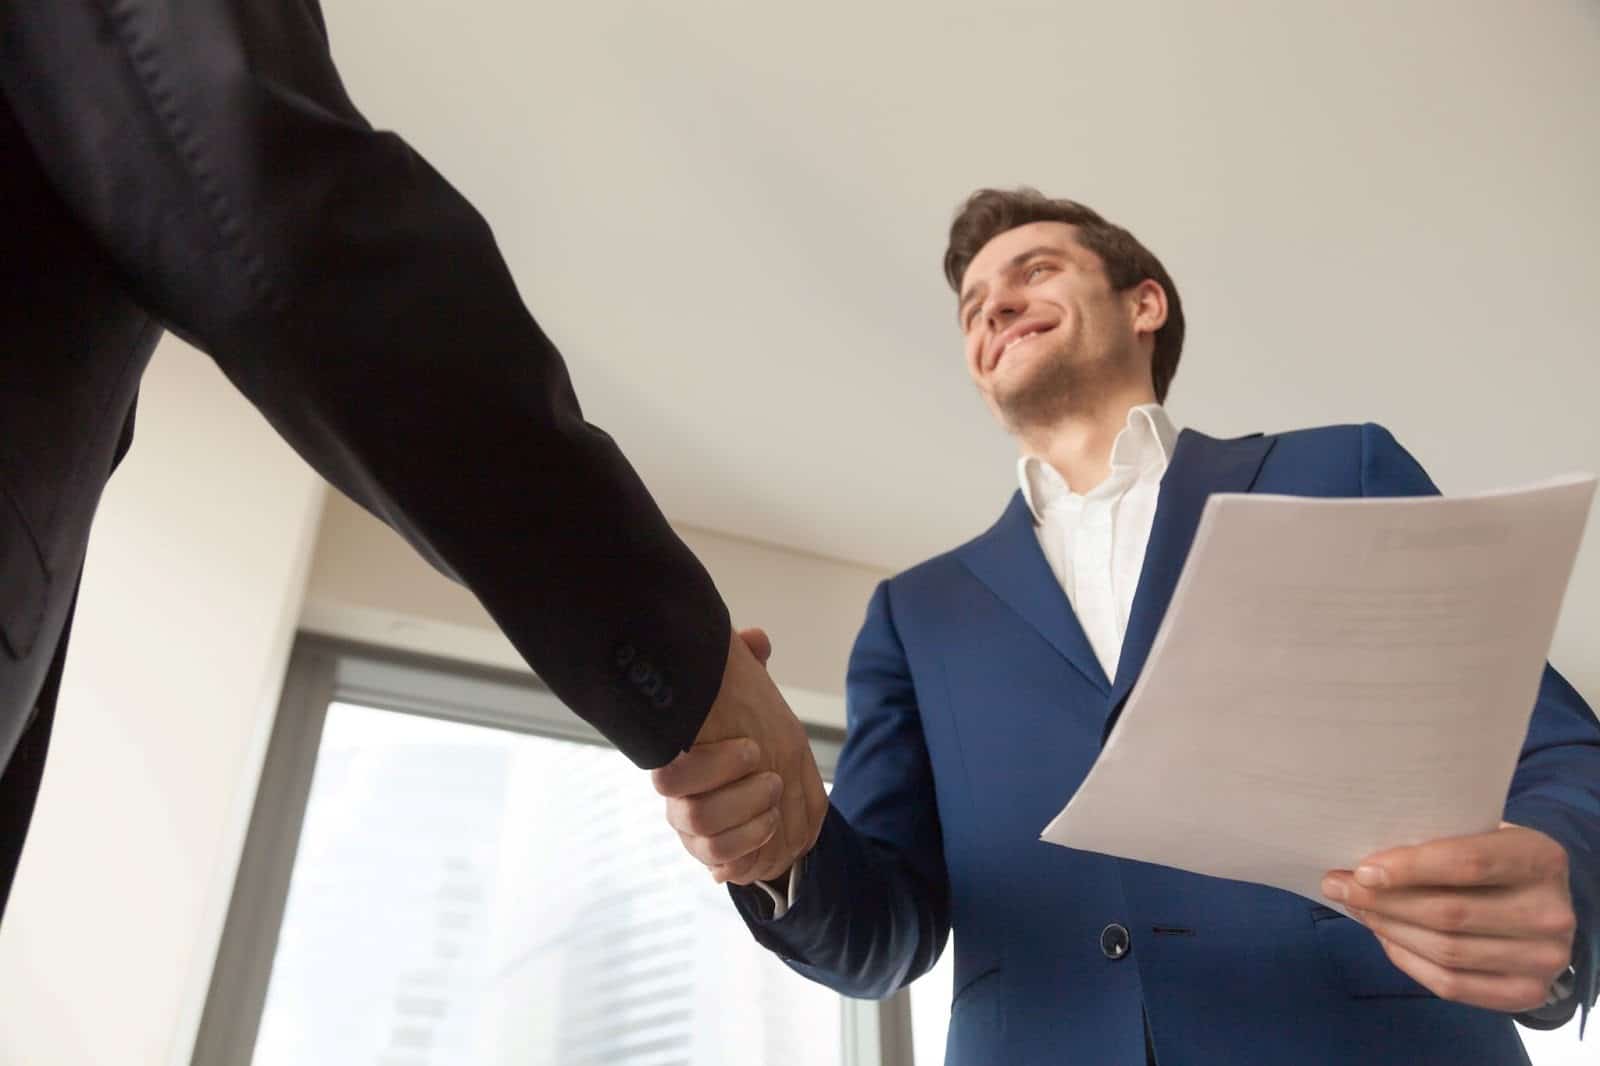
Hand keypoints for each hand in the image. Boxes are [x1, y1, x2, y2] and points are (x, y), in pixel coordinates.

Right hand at [651, 627, 826, 885]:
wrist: (754, 764)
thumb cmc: (737, 715)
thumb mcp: (741, 684)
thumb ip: (743, 661)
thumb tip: (756, 641)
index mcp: (679, 758)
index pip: (672, 776)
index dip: (712, 767)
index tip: (755, 747)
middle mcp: (679, 798)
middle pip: (692, 816)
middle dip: (740, 799)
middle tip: (773, 778)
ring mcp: (693, 828)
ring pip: (708, 843)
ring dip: (749, 825)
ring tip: (775, 803)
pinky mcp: (712, 852)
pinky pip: (722, 866)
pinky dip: (747, 853)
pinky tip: (770, 828)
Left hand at [1321, 823, 1575, 1012]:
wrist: (1543, 904)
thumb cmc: (1495, 859)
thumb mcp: (1481, 834)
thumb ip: (1437, 841)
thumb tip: (1361, 859)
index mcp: (1541, 859)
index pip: (1468, 864)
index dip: (1410, 868)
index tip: (1361, 869)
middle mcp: (1551, 912)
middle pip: (1449, 913)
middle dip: (1383, 900)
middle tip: (1338, 885)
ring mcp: (1544, 959)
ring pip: (1446, 951)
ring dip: (1389, 929)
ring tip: (1356, 908)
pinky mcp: (1526, 994)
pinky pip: (1452, 984)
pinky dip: (1408, 960)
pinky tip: (1384, 937)